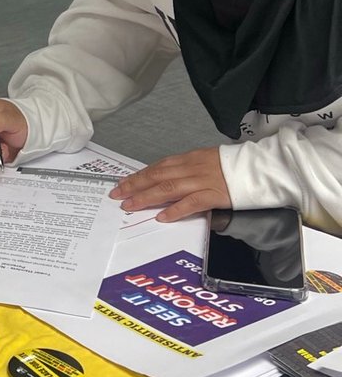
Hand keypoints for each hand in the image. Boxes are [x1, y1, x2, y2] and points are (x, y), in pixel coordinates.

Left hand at [109, 147, 229, 221]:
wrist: (259, 167)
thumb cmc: (233, 166)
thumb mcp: (205, 161)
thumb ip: (187, 169)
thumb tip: (168, 178)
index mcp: (188, 159)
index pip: (157, 167)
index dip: (139, 176)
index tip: (122, 183)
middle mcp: (191, 168)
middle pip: (157, 176)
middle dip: (135, 186)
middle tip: (117, 195)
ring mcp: (202, 181)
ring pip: (168, 188)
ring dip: (147, 197)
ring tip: (130, 205)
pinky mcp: (215, 194)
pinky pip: (192, 202)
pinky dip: (175, 210)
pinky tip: (162, 217)